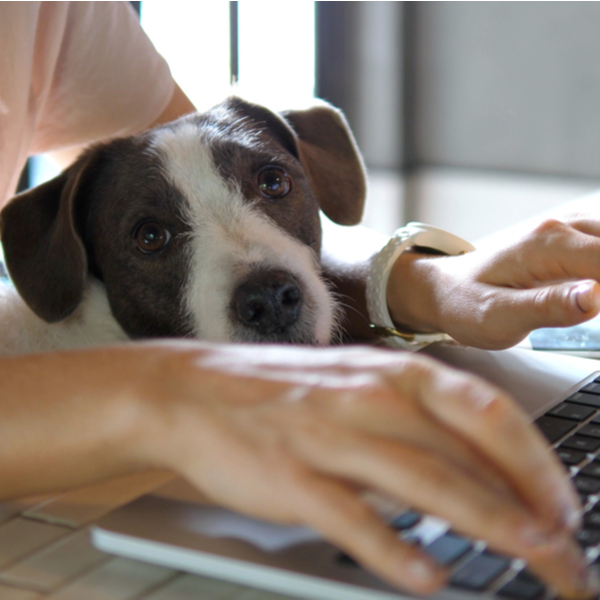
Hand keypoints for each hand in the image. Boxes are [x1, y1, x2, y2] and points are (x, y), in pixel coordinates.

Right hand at [136, 343, 594, 596]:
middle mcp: (367, 398)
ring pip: (423, 480)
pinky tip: (426, 579)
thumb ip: (412, 422)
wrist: (195, 390)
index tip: (564, 505)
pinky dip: (393, 549)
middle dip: (528, 506)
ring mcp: (328, 435)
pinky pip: (351, 516)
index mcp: (389, 373)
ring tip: (530, 557)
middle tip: (566, 554)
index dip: (535, 460)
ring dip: (485, 522)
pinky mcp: (289, 475)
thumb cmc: (283, 390)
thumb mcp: (355, 385)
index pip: (484, 411)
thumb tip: (476, 468)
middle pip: (466, 453)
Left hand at [388, 217, 599, 348]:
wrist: (444, 288)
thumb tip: (597, 298)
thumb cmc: (464, 304)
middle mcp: (564, 228)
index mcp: (548, 245)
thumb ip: (546, 308)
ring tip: (599, 311)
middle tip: (599, 317)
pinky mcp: (573, 240)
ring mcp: (570, 230)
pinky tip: (597, 293)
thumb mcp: (497, 317)